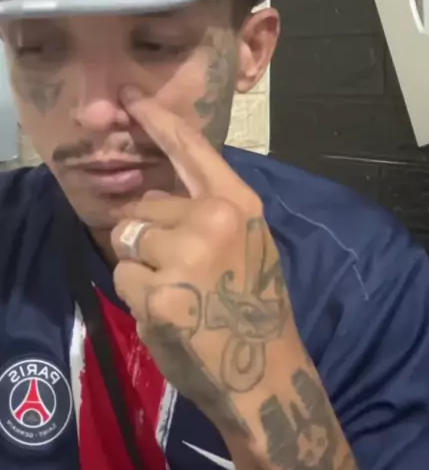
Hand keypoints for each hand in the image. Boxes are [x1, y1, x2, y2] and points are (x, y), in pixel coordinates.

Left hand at [111, 88, 301, 433]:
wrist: (264, 372)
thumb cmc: (256, 306)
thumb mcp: (246, 245)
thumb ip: (206, 214)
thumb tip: (152, 202)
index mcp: (239, 204)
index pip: (192, 152)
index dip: (158, 122)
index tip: (130, 97)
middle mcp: (212, 221)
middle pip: (145, 207)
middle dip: (150, 235)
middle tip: (184, 273)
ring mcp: (184, 258)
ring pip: (128, 241)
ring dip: (142, 267)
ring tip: (178, 294)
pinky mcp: (158, 295)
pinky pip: (123, 278)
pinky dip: (138, 297)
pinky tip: (170, 315)